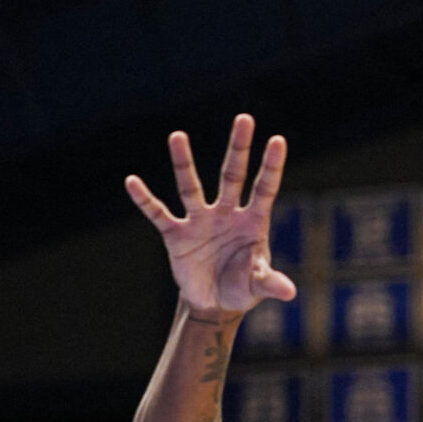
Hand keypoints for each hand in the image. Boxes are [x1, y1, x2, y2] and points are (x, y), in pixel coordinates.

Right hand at [126, 114, 296, 319]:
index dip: (271, 166)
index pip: (264, 189)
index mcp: (252, 222)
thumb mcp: (257, 286)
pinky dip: (145, 200)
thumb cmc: (242, 288)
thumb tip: (290, 292)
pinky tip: (132, 182)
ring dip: (184, 163)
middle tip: (244, 118)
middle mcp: (226, 214)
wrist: (214, 303)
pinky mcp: (176, 235)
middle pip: (232, 174)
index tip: (278, 139)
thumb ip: (269, 282)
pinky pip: (158, 214)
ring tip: (177, 135)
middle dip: (238, 148)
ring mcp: (200, 221)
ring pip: (191, 186)